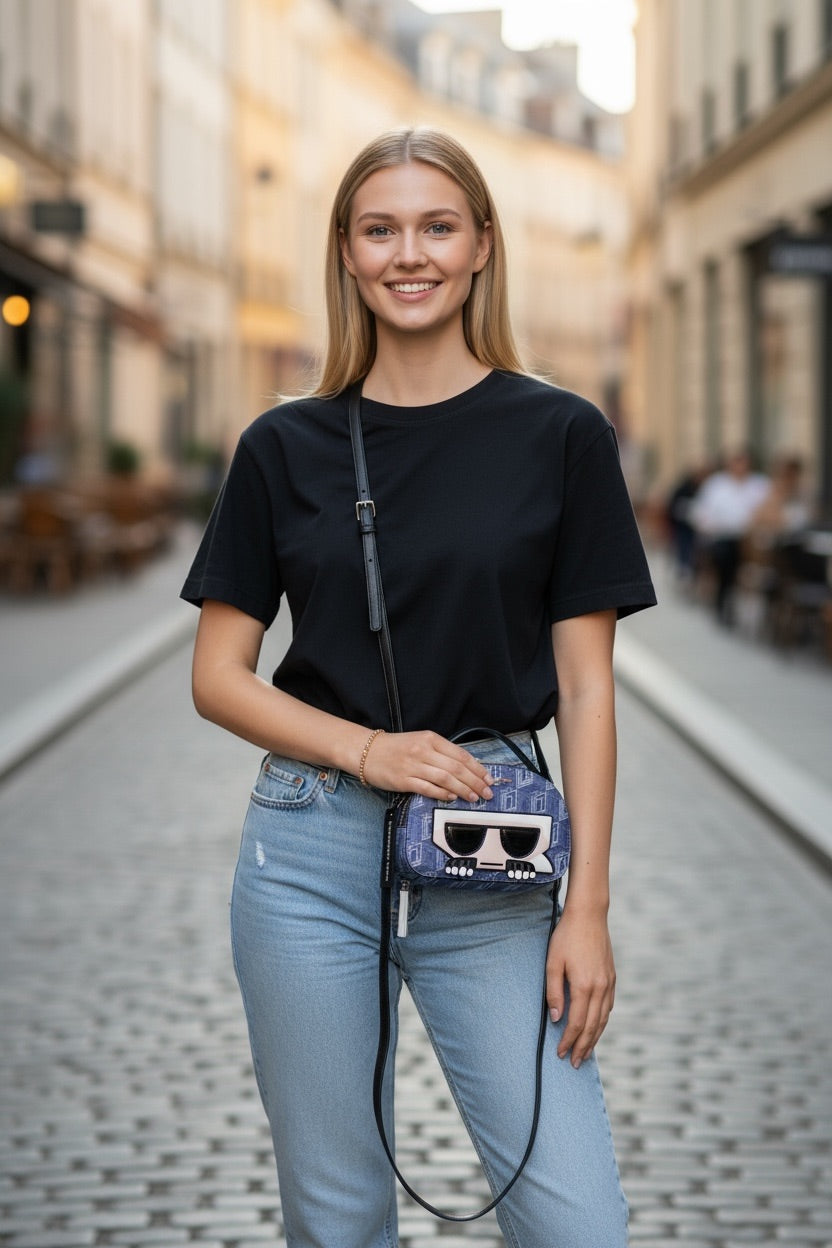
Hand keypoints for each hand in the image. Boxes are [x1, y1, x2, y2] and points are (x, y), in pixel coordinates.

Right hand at [360, 730, 493, 802]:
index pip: (460, 754)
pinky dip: (442, 794)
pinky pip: (428, 788)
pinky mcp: (403, 780)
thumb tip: (465, 768)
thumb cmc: (396, 748)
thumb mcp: (421, 741)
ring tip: (474, 797)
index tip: (488, 779)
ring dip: (463, 790)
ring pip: (445, 779)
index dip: (477, 768)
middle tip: (487, 792)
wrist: (367, 751)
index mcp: (430, 739)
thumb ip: (441, 752)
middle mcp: (423, 751)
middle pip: (456, 768)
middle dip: (475, 782)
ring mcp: (413, 765)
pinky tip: (452, 798)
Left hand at [545, 907, 615, 1068]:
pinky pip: (609, 1007)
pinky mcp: (612, 978)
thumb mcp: (552, 962)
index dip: (568, 1041)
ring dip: (594, 1039)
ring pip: (603, 1020)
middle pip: (592, 1027)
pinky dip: (602, 1022)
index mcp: (584, 986)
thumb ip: (554, 992)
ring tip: (585, 1053)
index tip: (559, 1053)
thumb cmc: (566, 937)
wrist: (589, 916)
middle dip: (582, 1047)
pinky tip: (596, 1028)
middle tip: (574, 1063)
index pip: (576, 1023)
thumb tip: (556, 1018)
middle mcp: (600, 988)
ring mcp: (609, 983)